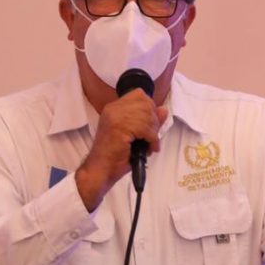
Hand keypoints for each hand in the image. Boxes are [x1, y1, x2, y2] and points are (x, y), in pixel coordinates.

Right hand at [74, 90, 168, 210]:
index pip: (139, 94)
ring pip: (147, 116)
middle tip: (152, 136)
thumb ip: (150, 120)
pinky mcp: (119, 128)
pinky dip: (152, 140)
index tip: (150, 124)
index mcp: (115, 107)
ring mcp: (115, 117)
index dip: (150, 108)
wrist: (101, 170)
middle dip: (154, 121)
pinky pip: (145, 128)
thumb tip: (163, 109)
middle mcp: (113, 109)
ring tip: (150, 144)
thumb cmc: (117, 155)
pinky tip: (149, 148)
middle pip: (146, 103)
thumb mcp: (137, 135)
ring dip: (153, 132)